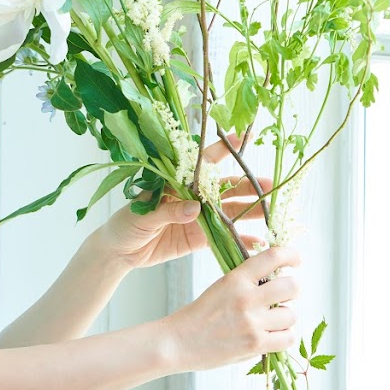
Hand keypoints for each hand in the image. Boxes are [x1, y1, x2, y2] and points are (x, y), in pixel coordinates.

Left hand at [93, 135, 270, 271]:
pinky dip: (240, 239)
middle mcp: (191, 196)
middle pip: (224, 188)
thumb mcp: (142, 214)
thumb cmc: (124, 224)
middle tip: (270, 186)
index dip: (223, 149)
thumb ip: (168, 211)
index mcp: (176, 182)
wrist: (119, 252)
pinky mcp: (198, 238)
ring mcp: (197, 217)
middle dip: (247, 185)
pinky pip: (223, 236)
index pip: (203, 162)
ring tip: (269, 211)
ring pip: (228, 211)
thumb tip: (195, 209)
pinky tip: (257, 241)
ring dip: (249, 210)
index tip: (243, 137)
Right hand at [162, 245, 301, 370]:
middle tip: (284, 296)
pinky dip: (285, 336)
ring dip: (286, 317)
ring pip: (292, 314)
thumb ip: (247, 281)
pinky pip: (289, 337)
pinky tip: (272, 335)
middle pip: (292, 286)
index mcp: (236, 278)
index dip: (291, 255)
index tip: (296, 260)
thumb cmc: (199, 315)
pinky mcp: (255, 345)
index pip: (273, 257)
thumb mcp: (221, 287)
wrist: (176, 342)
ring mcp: (252, 322)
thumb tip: (278, 277)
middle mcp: (246, 297)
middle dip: (292, 290)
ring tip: (273, 320)